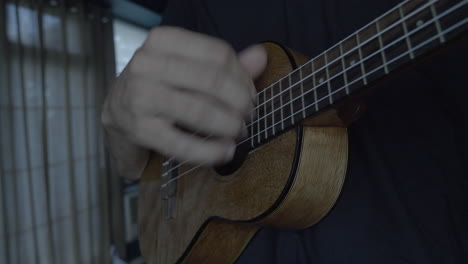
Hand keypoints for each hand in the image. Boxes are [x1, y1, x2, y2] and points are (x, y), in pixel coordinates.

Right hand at [102, 26, 266, 173]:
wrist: (117, 113)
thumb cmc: (158, 85)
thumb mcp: (187, 66)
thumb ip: (224, 63)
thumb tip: (260, 57)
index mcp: (162, 41)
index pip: (218, 54)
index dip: (243, 77)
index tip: (250, 93)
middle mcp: (146, 64)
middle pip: (213, 80)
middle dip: (240, 102)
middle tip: (248, 115)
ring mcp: (140, 97)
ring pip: (201, 111)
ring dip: (230, 126)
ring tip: (239, 132)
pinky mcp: (140, 129)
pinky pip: (184, 144)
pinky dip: (211, 151)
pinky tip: (225, 152)